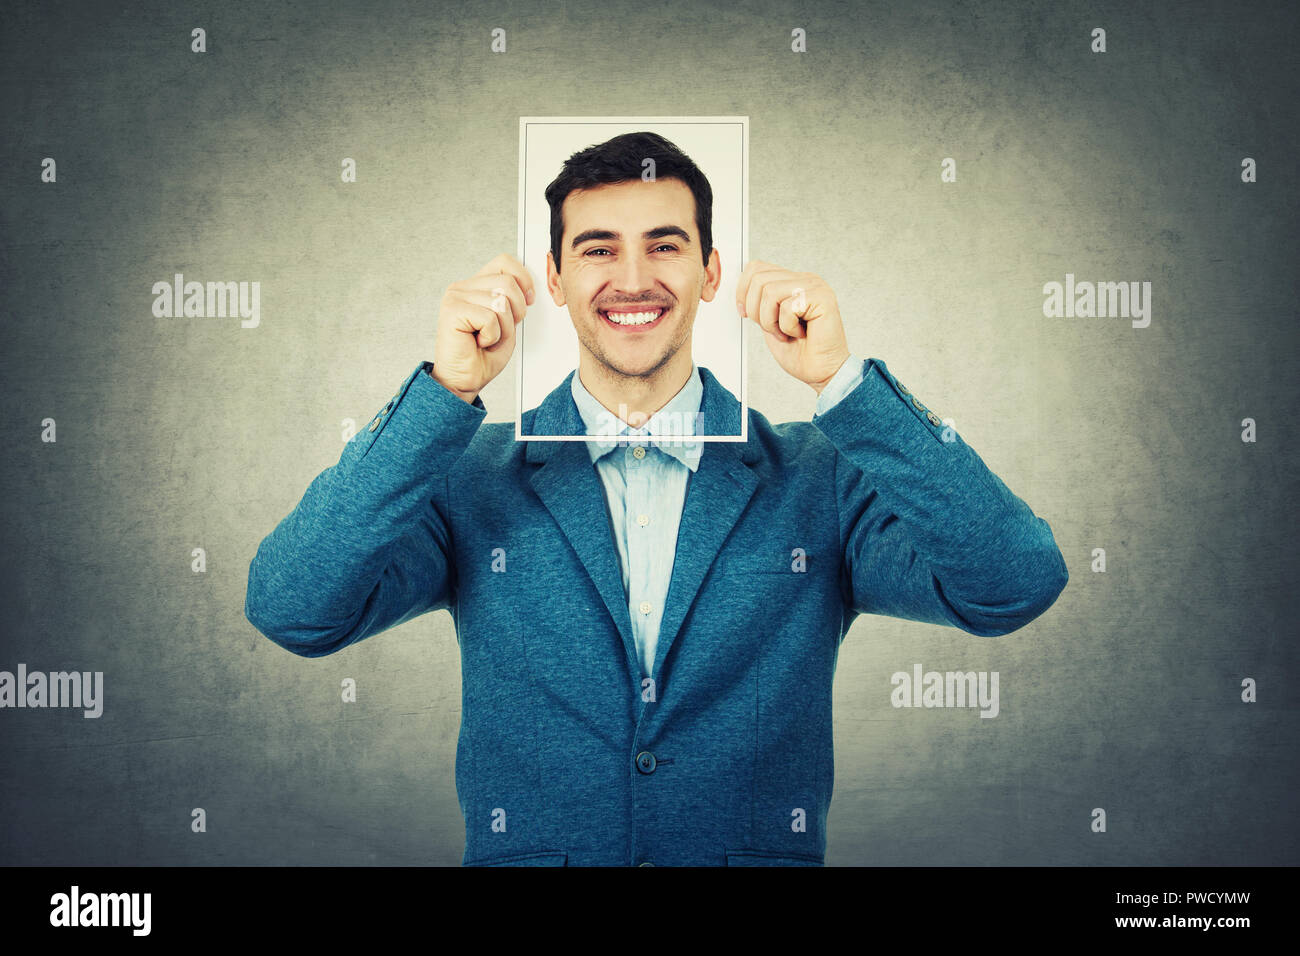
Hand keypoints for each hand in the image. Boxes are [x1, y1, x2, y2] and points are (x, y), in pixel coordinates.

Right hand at [431, 253, 534, 402]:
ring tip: (487, 337)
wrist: (465, 380)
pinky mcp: (452, 310)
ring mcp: (455, 296)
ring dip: (503, 328)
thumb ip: (514, 300)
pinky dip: (492, 336)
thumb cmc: (483, 356)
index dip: (523, 280)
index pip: (505, 262)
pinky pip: (491, 317)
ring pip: (501, 302)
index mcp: (476, 286)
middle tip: (500, 330)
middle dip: (516, 312)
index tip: (528, 301)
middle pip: (508, 283)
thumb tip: (530, 287)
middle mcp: (463, 287)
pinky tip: (479, 341)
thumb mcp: (508, 322)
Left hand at [735, 260, 850, 392]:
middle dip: (756, 310)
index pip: (757, 268)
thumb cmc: (801, 352)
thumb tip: (741, 291)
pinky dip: (786, 327)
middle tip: (772, 328)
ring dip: (771, 321)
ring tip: (786, 332)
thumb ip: (760, 303)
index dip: (742, 291)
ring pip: (769, 291)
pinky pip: (787, 306)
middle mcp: (805, 280)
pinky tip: (800, 333)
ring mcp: (815, 286)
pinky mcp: (822, 297)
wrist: (823, 372)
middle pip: (759, 278)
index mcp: (794, 282)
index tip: (744, 313)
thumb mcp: (770, 322)